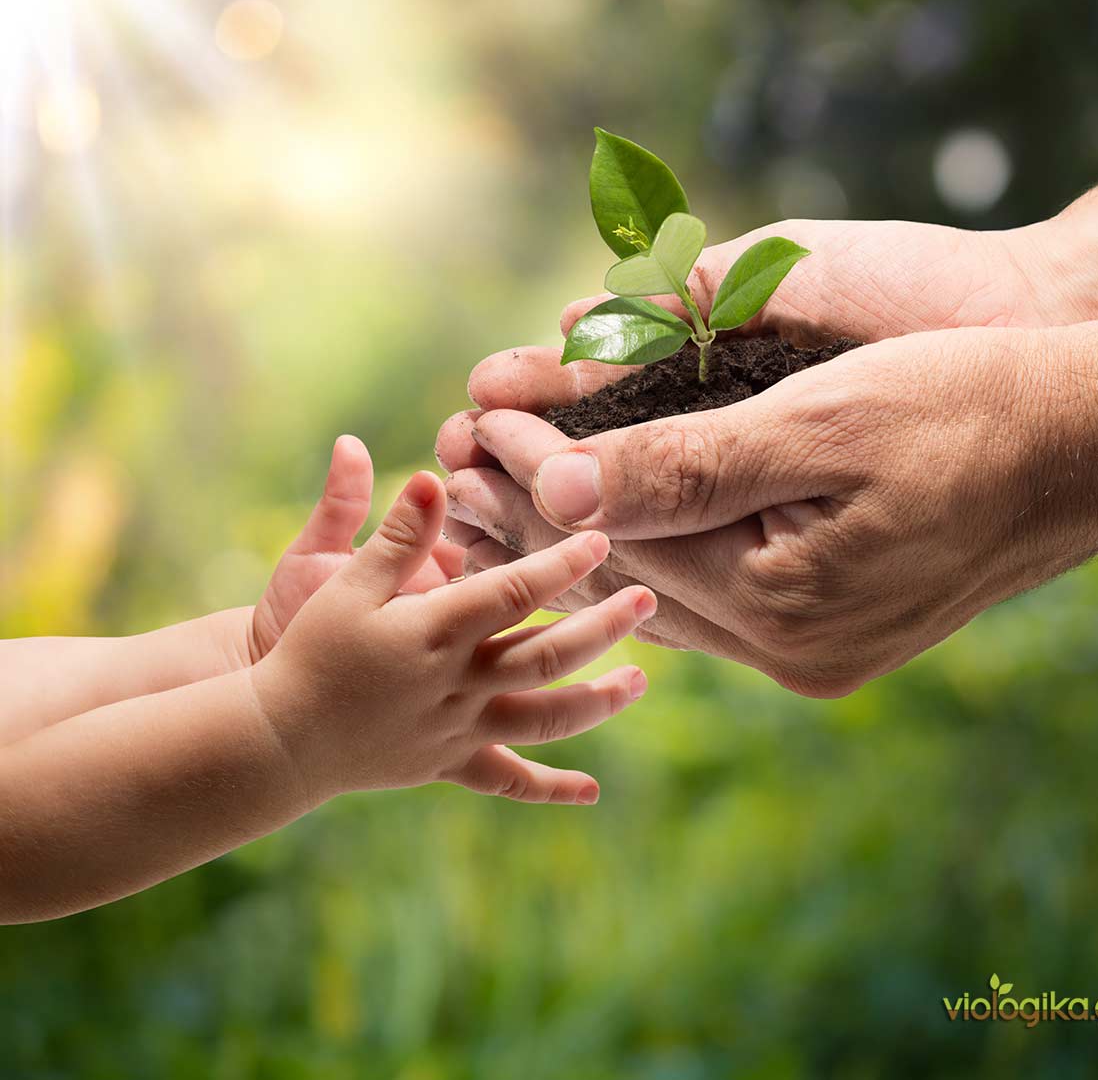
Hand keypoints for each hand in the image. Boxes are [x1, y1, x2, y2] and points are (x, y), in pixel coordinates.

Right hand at [254, 472, 656, 801]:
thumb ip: (396, 535)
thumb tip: (432, 477)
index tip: (603, 540)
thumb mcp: (343, 583)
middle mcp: (458, 684)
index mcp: (436, 632)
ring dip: (599, 700)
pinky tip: (591, 791)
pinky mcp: (450, 763)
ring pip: (545, 717)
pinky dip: (551, 787)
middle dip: (604, 626)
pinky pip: (509, 781)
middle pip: (548, 655)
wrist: (277, 739)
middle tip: (648, 601)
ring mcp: (459, 730)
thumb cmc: (308, 650)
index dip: (563, 565)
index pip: (516, 593)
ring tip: (641, 681)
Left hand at [438, 318, 1097, 695]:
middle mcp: (788, 651)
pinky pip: (708, 595)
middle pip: (627, 576)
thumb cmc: (966, 408)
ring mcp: (810, 649)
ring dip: (584, 528)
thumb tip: (553, 490)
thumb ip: (683, 467)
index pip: (619, 540)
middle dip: (539, 508)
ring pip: (660, 589)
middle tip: (454, 455)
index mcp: (782, 609)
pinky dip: (650, 548)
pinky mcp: (828, 628)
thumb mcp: (818, 425)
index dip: (537, 472)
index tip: (470, 419)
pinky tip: (602, 520)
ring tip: (498, 481)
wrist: (1085, 443)